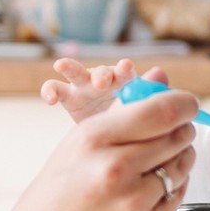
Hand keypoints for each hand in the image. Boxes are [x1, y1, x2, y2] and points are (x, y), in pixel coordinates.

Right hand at [0, 87, 195, 210]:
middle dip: (183, 129)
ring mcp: (133, 202)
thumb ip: (123, 112)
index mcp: (95, 139)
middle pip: (178, 135)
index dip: (184, 103)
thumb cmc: (56, 194)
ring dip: (179, 159)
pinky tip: (150, 189)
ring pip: (182, 165)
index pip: (162, 110)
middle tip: (177, 131)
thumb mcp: (78, 144)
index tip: (188, 103)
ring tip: (158, 163)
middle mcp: (115, 169)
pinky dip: (171, 188)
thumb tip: (160, 78)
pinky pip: (177, 195)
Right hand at [41, 57, 168, 122]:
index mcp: (125, 83)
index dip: (125, 69)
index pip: (125, 72)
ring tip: (62, 65)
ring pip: (75, 72)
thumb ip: (148, 94)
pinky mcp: (67, 96)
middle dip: (100, 75)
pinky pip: (55, 89)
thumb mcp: (138, 114)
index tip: (126, 67)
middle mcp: (105, 80)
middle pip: (101, 71)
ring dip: (70, 67)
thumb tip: (160, 73)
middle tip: (101, 83)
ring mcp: (84, 86)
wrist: (108, 145)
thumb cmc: (130, 126)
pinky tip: (49, 99)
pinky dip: (50, 90)